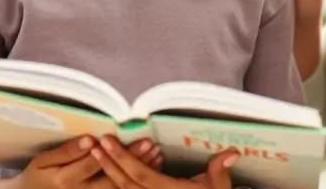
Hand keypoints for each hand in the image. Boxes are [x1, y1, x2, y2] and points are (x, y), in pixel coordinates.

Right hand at [9, 137, 162, 188]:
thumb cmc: (39, 176)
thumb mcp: (43, 162)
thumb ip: (66, 152)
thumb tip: (89, 140)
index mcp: (66, 181)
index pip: (91, 164)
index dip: (107, 152)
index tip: (124, 137)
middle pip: (112, 177)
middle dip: (132, 160)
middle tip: (148, 143)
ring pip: (120, 187)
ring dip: (141, 170)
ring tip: (156, 153)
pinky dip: (138, 181)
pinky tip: (153, 167)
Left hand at [91, 135, 237, 188]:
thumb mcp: (218, 187)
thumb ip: (219, 169)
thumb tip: (232, 152)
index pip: (140, 176)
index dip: (123, 159)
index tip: (108, 142)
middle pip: (126, 183)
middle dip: (109, 163)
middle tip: (95, 143)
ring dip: (107, 172)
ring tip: (93, 153)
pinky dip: (114, 183)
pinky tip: (103, 172)